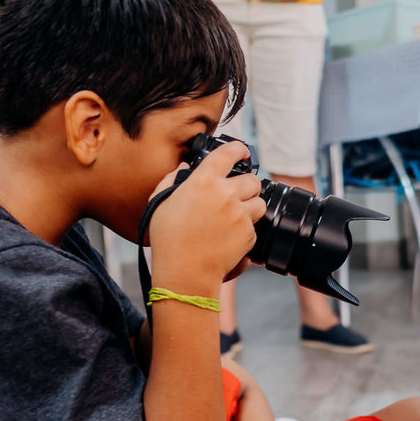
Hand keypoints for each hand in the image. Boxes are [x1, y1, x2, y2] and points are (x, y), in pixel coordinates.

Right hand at [148, 141, 265, 285]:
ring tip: (235, 216)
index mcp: (204, 181)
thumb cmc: (168, 239)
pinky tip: (229, 236)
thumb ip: (172, 180)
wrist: (185, 271)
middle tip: (237, 194)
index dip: (238, 149)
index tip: (241, 151)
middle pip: (253, 180)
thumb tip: (184, 169)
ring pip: (259, 203)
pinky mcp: (249, 234)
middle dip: (247, 185)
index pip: (229, 153)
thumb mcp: (160, 203)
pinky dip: (246, 230)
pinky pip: (255, 226)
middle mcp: (226, 194)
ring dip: (251, 206)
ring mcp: (240, 214)